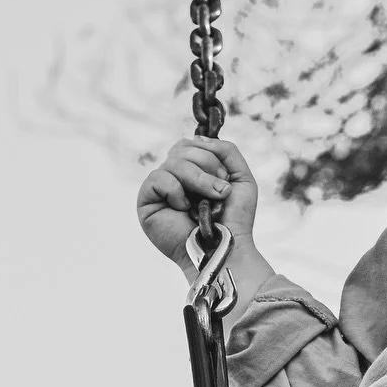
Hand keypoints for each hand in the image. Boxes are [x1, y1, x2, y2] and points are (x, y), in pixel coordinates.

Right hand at [137, 136, 259, 272]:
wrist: (226, 248)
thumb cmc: (234, 219)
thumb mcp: (240, 177)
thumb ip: (226, 150)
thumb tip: (198, 138)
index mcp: (192, 170)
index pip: (191, 144)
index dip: (210, 155)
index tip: (226, 180)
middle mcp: (174, 177)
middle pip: (182, 149)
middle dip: (207, 167)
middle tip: (220, 193)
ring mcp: (160, 189)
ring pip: (173, 162)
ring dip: (197, 180)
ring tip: (208, 202)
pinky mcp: (147, 201)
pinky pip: (157, 178)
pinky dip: (176, 191)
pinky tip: (184, 209)